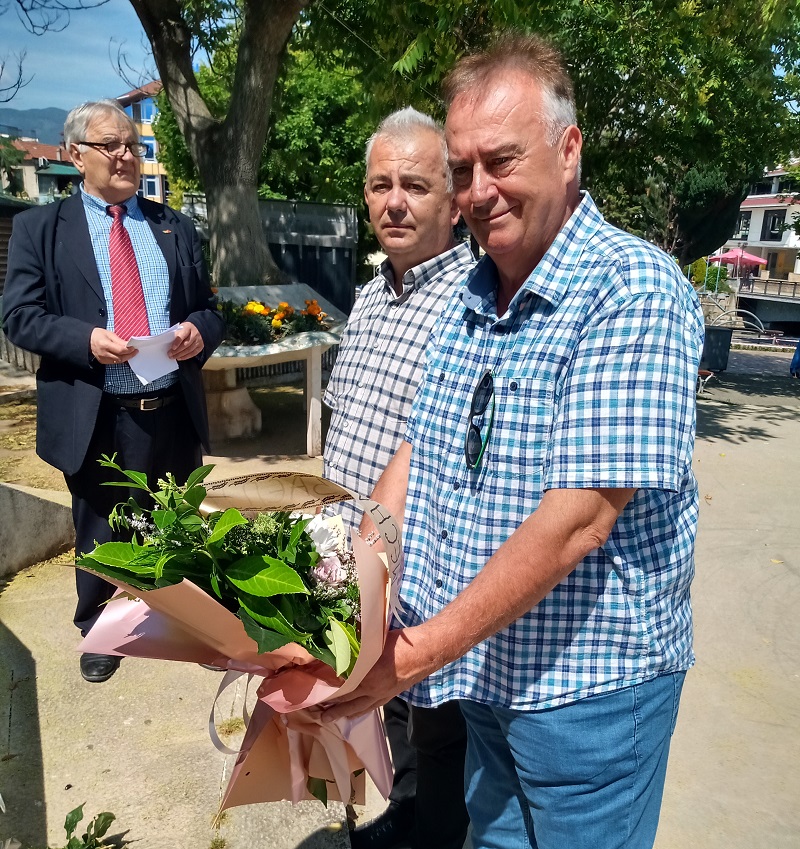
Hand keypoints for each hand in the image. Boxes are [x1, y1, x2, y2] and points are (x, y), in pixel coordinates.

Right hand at [90, 328, 136, 364]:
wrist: (86, 340)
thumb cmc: (98, 335)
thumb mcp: (109, 334)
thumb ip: (119, 341)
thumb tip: (129, 345)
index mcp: (105, 344)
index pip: (120, 350)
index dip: (129, 350)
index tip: (134, 347)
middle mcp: (103, 353)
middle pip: (120, 357)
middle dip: (129, 355)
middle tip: (135, 351)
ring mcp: (102, 359)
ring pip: (118, 361)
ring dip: (125, 358)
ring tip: (130, 353)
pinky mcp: (102, 361)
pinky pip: (114, 362)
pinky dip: (120, 359)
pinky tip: (123, 355)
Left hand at [168, 322, 203, 360]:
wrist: (199, 328)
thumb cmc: (187, 328)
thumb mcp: (181, 327)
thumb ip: (176, 334)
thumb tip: (169, 343)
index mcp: (188, 328)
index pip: (182, 336)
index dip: (177, 342)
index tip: (172, 348)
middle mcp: (195, 334)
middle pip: (186, 344)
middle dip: (177, 351)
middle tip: (170, 354)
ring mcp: (198, 341)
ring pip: (189, 350)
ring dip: (180, 355)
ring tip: (173, 357)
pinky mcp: (200, 346)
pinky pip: (193, 353)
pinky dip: (186, 357)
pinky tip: (180, 358)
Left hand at [322, 628, 436, 721]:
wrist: (425, 652)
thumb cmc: (400, 642)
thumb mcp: (374, 641)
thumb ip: (358, 648)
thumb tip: (339, 646)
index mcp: (366, 673)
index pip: (339, 685)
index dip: (325, 688)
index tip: (311, 689)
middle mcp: (372, 688)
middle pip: (345, 700)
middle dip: (329, 707)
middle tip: (314, 710)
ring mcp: (381, 694)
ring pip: (357, 708)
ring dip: (342, 713)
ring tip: (327, 718)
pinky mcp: (389, 696)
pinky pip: (370, 708)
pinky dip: (358, 712)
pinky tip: (352, 714)